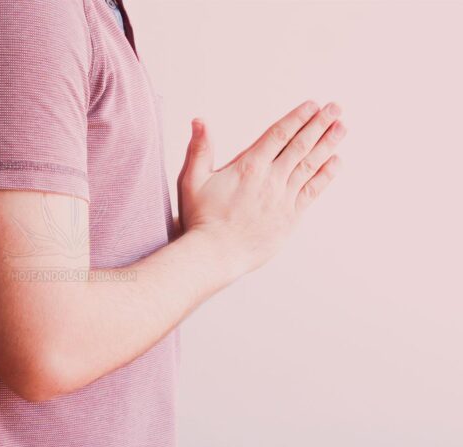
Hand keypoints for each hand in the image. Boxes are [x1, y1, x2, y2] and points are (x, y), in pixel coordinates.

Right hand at [177, 100, 346, 273]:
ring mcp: (283, 198)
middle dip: (319, 125)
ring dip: (328, 145)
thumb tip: (199, 121)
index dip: (297, 118)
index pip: (279, 135)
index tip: (312, 105)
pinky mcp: (290, 216)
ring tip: (341, 127)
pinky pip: (313, 191)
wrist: (215, 253)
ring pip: (310, 165)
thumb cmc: (201, 218)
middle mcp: (271, 179)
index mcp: (249, 166)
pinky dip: (326, 174)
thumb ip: (199, 149)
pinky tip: (336, 162)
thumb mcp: (192, 179)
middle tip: (335, 108)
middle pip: (300, 146)